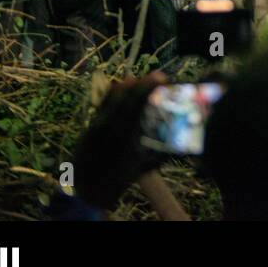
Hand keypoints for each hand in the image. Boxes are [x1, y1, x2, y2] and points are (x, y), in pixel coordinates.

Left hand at [72, 72, 166, 210]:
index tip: (162, 77)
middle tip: (158, 76)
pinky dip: (113, 93)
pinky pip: (102, 103)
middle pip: (126, 95)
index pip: (136, 102)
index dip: (148, 87)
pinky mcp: (90, 125)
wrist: (86, 190)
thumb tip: (181, 142)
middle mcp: (109, 126)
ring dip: (128, 86)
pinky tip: (122, 86)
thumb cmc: (117, 179)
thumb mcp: (141, 167)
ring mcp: (97, 124)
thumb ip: (161, 154)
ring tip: (141, 80)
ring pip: (112, 97)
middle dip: (142, 83)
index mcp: (124, 135)